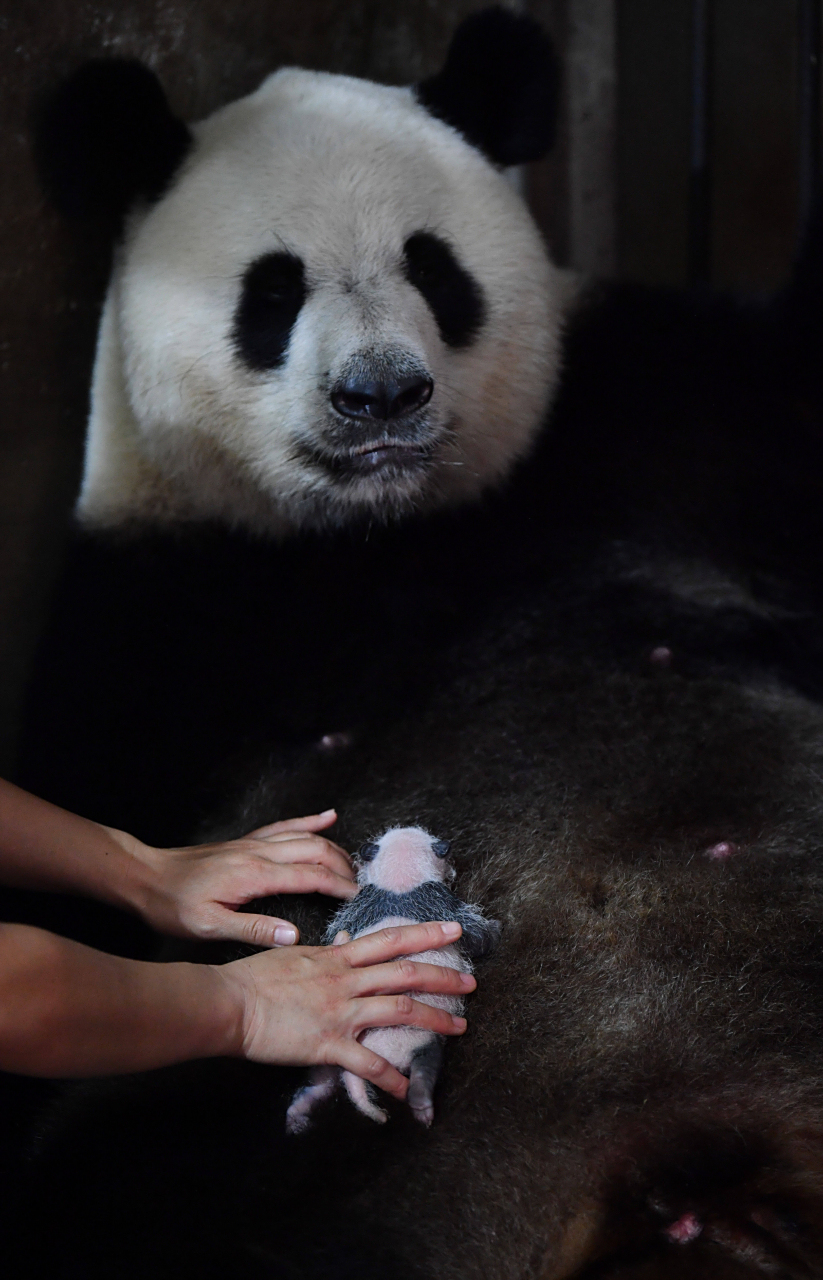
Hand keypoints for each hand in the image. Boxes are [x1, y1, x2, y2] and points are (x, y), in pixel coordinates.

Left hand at [132, 811, 355, 945]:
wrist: (146, 876)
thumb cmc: (174, 906)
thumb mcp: (209, 927)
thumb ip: (254, 930)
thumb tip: (295, 935)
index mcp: (255, 875)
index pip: (310, 876)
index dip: (339, 886)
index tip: (359, 898)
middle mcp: (259, 853)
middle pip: (315, 850)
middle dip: (343, 866)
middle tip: (361, 886)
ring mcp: (253, 843)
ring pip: (304, 836)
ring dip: (333, 847)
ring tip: (354, 863)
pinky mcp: (246, 841)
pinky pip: (284, 826)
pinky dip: (309, 821)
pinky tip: (327, 817)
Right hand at [215, 921, 475, 1098]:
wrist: (228, 1003)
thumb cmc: (253, 979)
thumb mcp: (295, 955)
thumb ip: (325, 954)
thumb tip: (343, 943)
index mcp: (337, 957)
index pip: (390, 939)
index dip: (425, 933)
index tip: (453, 928)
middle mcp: (346, 980)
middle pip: (405, 972)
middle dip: (444, 975)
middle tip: (472, 981)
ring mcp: (340, 1011)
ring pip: (399, 1010)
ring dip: (434, 1019)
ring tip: (459, 1027)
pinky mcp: (328, 1044)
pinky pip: (368, 1063)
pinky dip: (391, 1077)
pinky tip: (406, 1090)